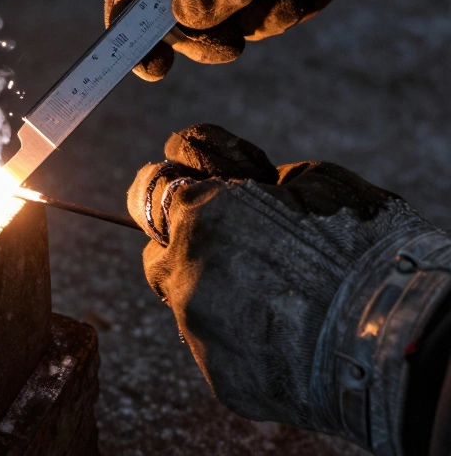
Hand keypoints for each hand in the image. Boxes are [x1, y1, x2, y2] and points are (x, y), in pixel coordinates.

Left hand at [130, 124, 450, 452]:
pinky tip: (287, 338)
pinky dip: (243, 343)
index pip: (154, 190)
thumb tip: (216, 181)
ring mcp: (198, 331)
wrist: (405, 333)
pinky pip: (218, 352)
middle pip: (161, 256)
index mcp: (200, 214)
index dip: (182, 188)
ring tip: (279, 302)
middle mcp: (184, 272)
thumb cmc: (367, 244)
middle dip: (190, 248)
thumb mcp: (310, 181)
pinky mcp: (221, 379)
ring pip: (190, 307)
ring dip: (220, 298)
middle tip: (243, 252)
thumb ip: (242, 182)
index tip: (197, 190)